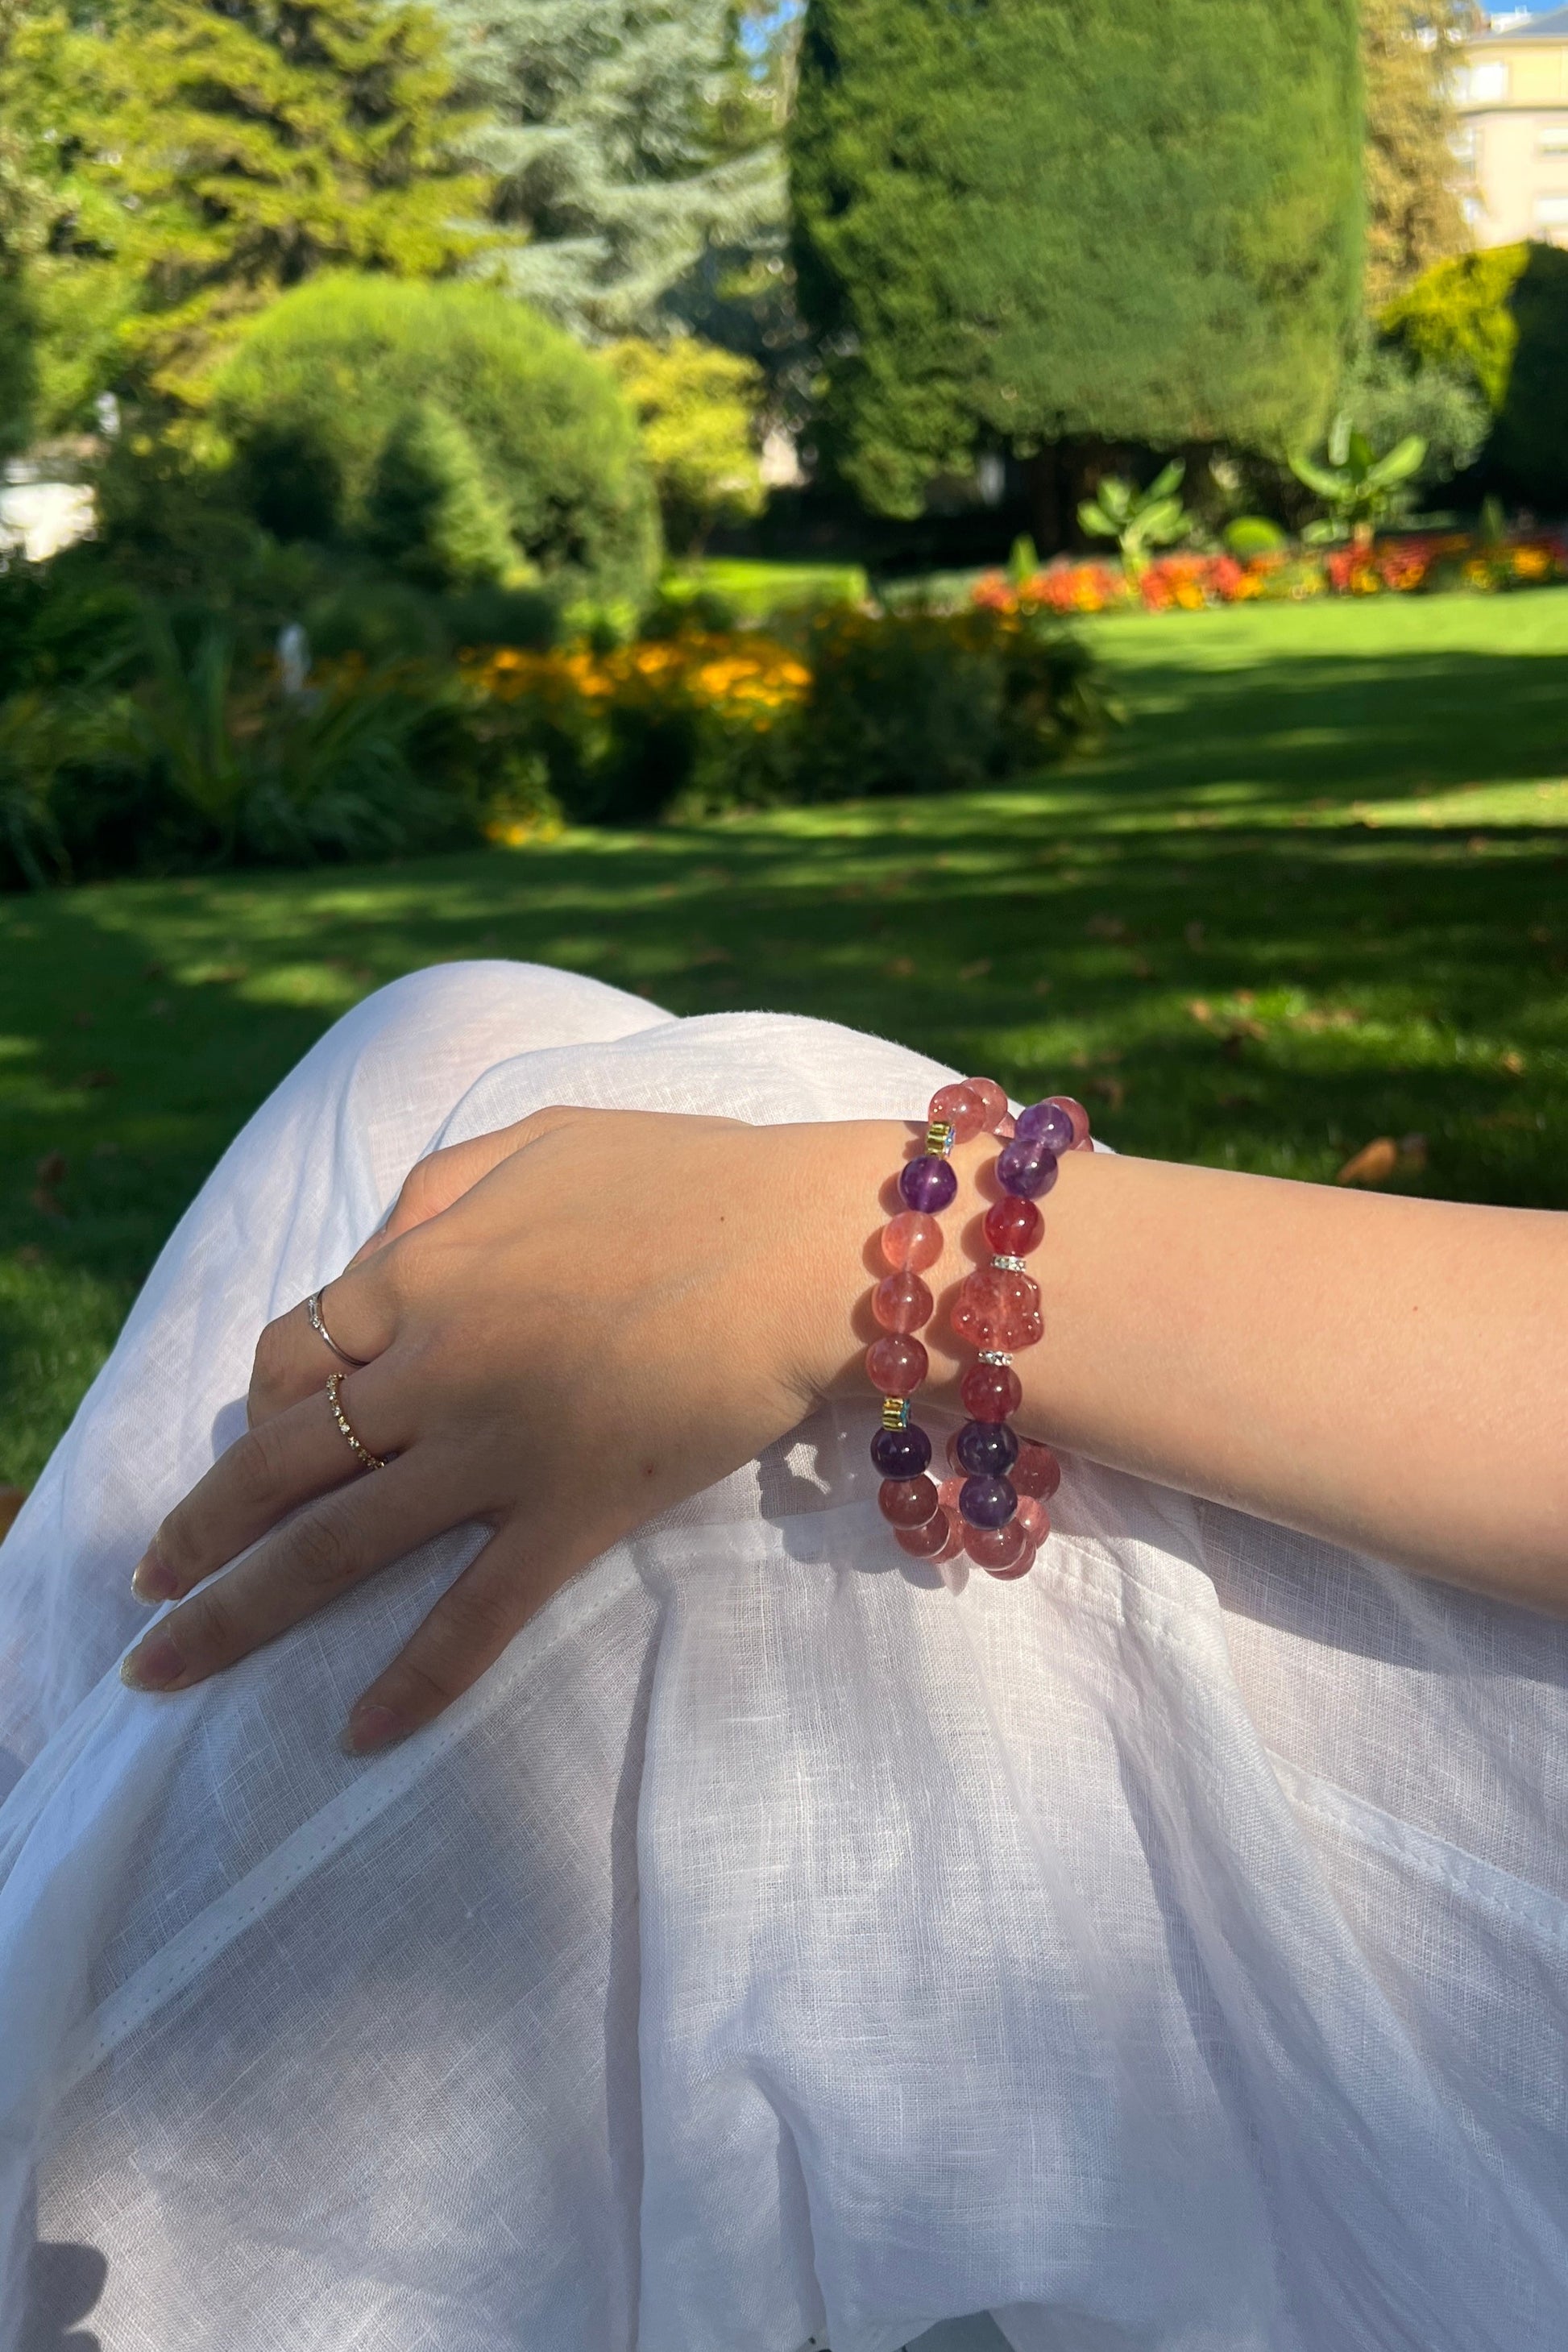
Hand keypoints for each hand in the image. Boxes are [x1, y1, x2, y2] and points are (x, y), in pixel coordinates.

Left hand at [120, 1109, 911, 1749]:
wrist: (809, 1246)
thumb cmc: (687, 1179)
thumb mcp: (537, 1143)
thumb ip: (437, 1197)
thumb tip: (376, 1258)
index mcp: (420, 1270)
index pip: (291, 1357)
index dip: (259, 1409)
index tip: (259, 1445)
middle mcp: (434, 1366)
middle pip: (274, 1465)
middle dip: (190, 1536)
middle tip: (142, 1588)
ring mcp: (496, 1450)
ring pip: (335, 1549)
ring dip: (236, 1616)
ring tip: (168, 1669)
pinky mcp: (572, 1516)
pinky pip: (471, 1618)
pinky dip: (409, 1683)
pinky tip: (357, 1734)